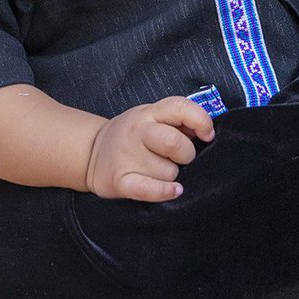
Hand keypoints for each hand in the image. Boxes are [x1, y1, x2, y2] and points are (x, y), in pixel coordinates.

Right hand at [85, 96, 214, 201]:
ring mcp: (127, 156)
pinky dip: (164, 192)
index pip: (180, 107)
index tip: (208, 135)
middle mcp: (138, 131)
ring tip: (161, 171)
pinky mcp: (120, 180)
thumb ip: (177, 121)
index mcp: (150, 112)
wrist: (90, 152)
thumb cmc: (132, 135)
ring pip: (168, 172)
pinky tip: (174, 190)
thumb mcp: (151, 117)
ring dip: (172, 176)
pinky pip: (147, 189)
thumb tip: (206, 132)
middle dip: (187, 154)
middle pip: (174, 142)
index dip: (200, 120)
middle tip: (181, 158)